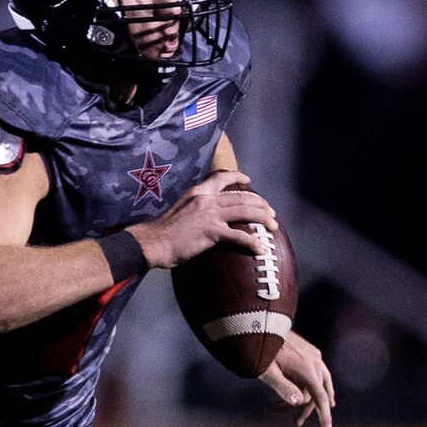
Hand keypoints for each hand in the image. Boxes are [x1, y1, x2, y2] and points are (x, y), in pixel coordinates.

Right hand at [131, 165, 275, 269]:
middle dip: (260, 204)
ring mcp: (210, 215)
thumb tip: (203, 215)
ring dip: (263, 218)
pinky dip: (253, 243)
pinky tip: (261, 249)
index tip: (248, 179)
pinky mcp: (212, 232)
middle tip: (271, 212)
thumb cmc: (162, 232)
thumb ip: (194, 208)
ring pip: (245, 211)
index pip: (221, 178)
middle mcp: (206, 200)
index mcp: (197, 193)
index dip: (237, 177)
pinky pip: (239, 236)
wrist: (153, 242)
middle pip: (241, 197)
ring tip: (274, 226)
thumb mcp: (179, 210)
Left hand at [260, 328, 335, 426]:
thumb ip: (282, 386)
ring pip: (319, 381)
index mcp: (306, 367)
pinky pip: (316, 372)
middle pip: (319, 392)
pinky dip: (311, 385)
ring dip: (309, 397)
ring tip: (306, 411)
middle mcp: (314, 360)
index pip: (320, 398)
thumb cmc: (258, 347)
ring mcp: (313, 354)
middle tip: (295, 423)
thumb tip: (298, 402)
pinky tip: (308, 391)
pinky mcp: (308, 349)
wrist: (259, 320)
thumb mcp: (265, 370)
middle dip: (308, 409)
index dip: (324, 417)